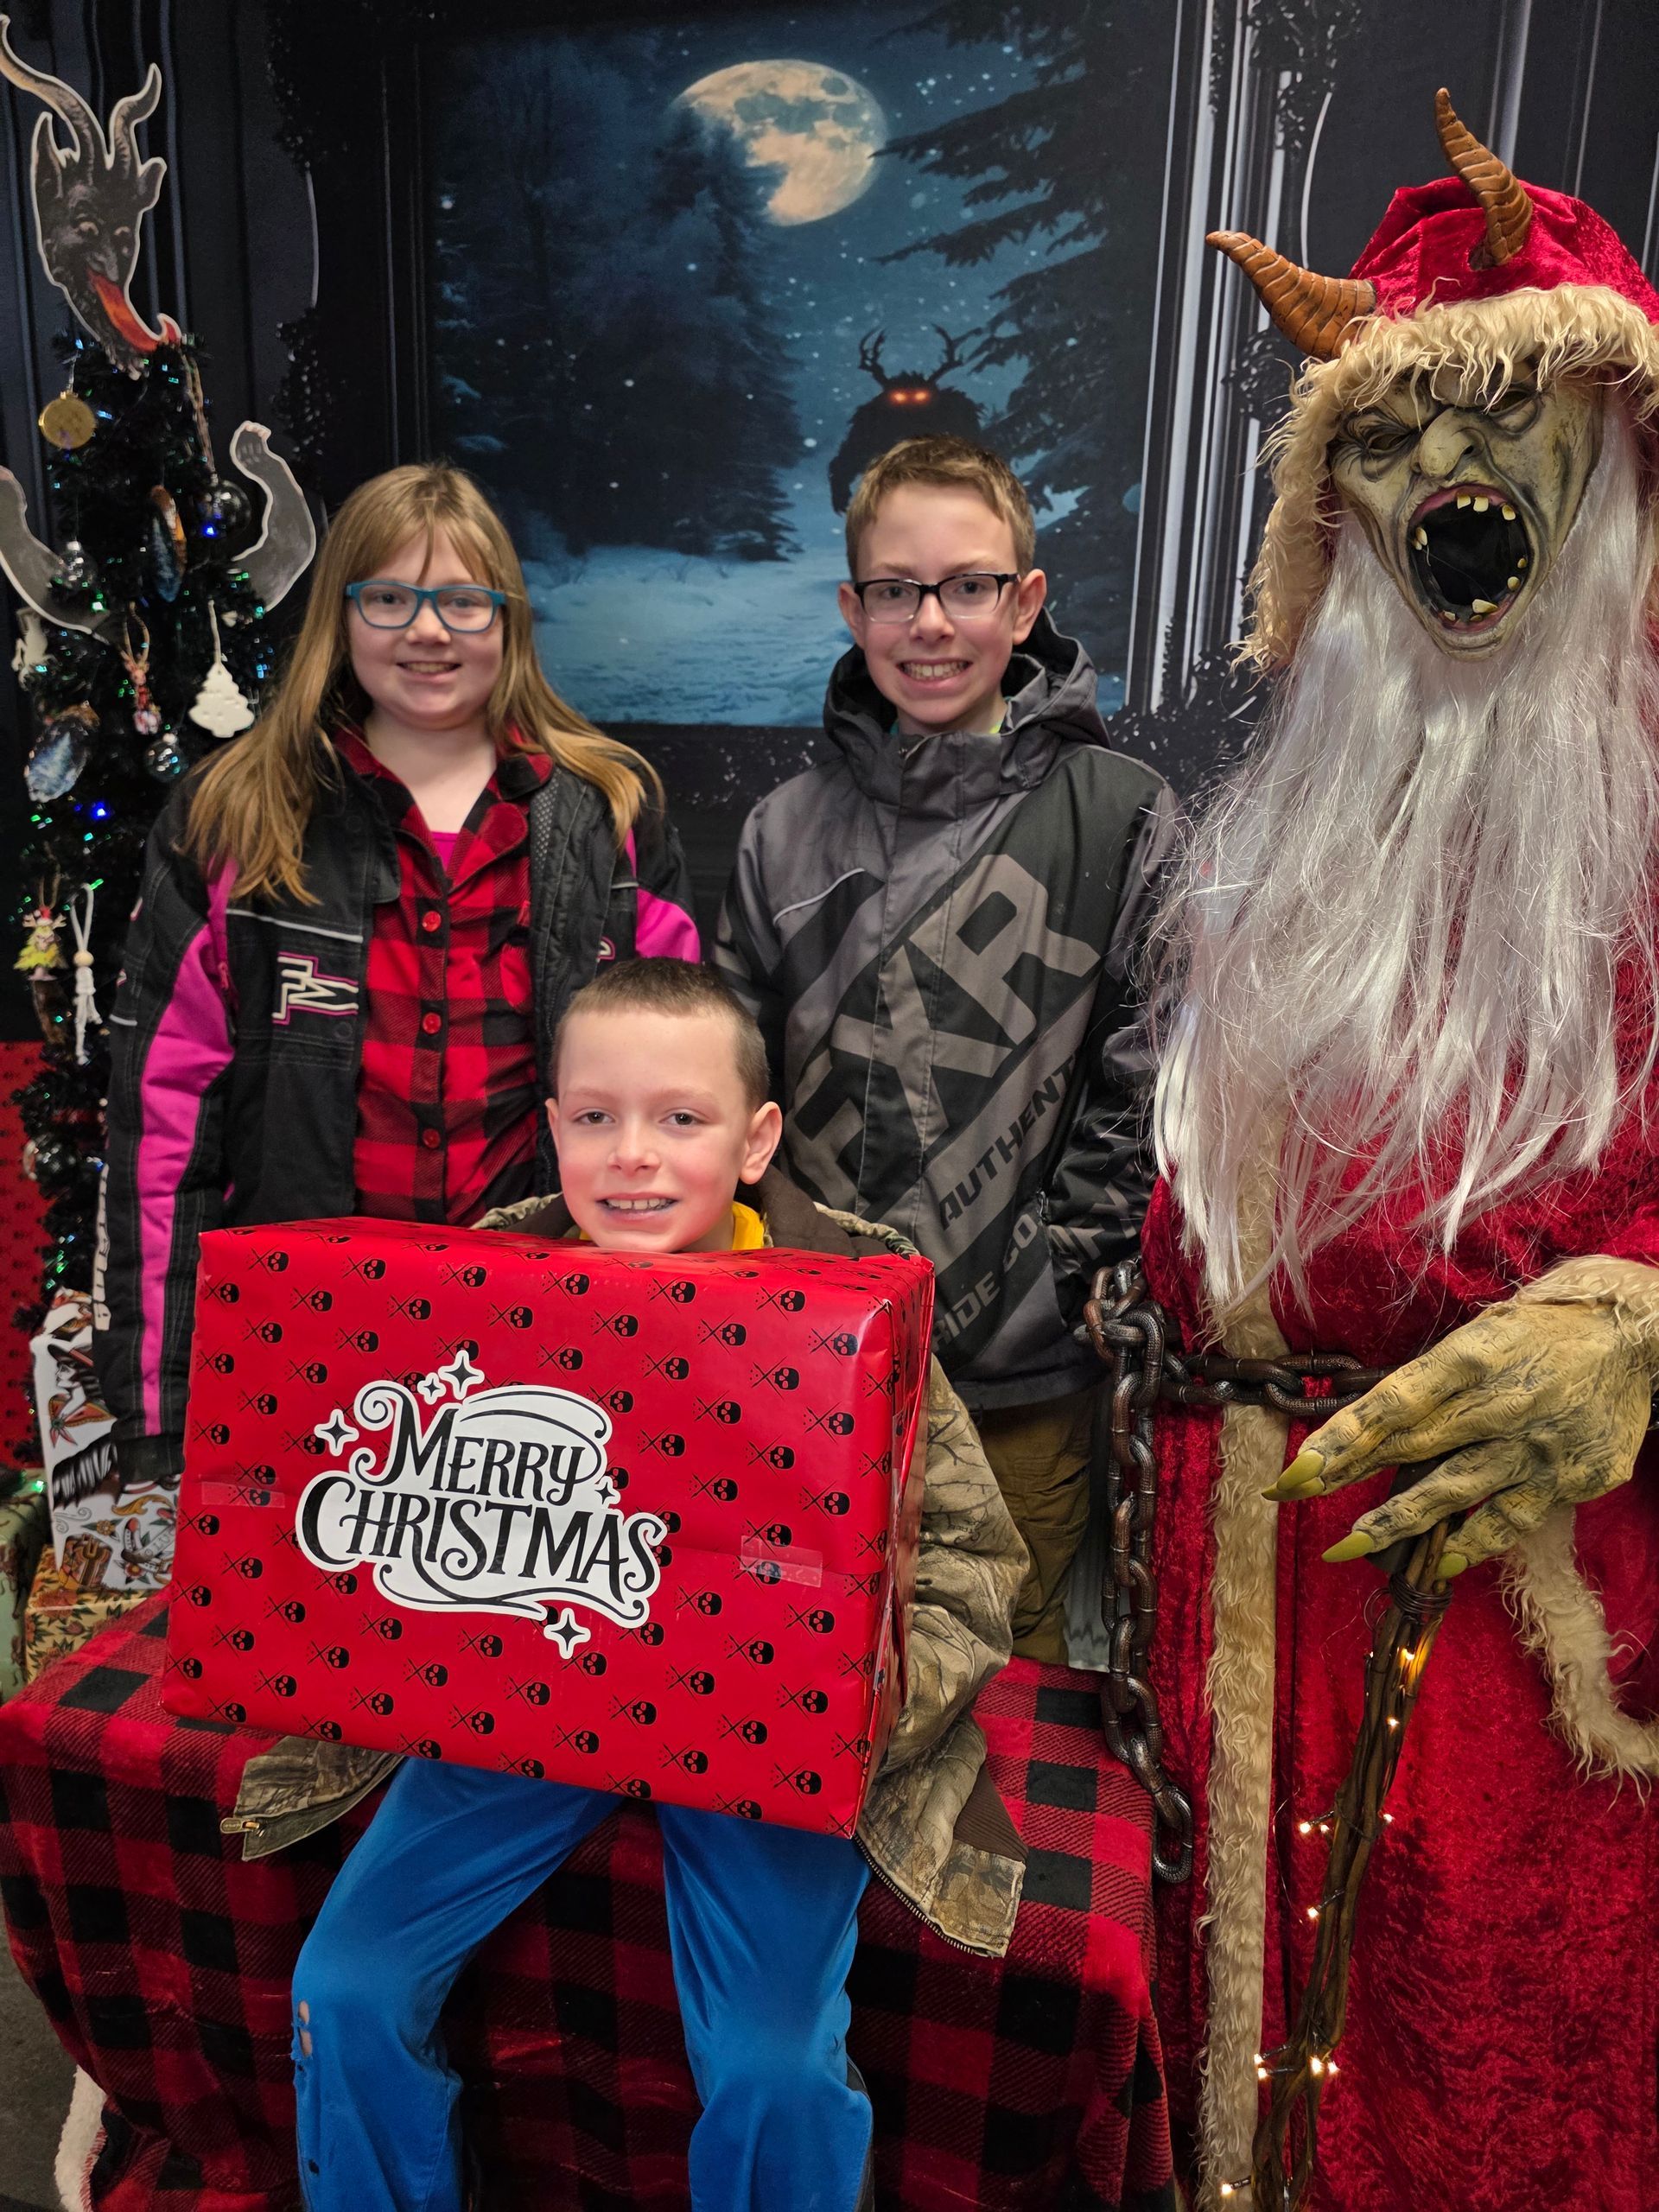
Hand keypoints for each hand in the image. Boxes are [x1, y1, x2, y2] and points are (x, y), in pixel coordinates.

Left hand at [1260, 1294, 1652, 1575]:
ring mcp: (1540, 1448)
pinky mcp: (1573, 1479)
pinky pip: (1510, 1520)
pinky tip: (1441, 1562)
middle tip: (1293, 1494)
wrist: (1641, 1333)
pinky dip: (1473, 1544)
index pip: (1394, 1403)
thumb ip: (1436, 1376)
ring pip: (1453, 1493)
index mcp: (1475, 1355)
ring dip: (1394, 1522)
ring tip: (1347, 1545)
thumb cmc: (1548, 1322)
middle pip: (1411, 1447)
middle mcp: (1505, 1404)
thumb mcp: (1485, 1328)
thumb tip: (1376, 1419)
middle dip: (1347, 1474)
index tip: (1298, 1466)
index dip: (1342, 1438)